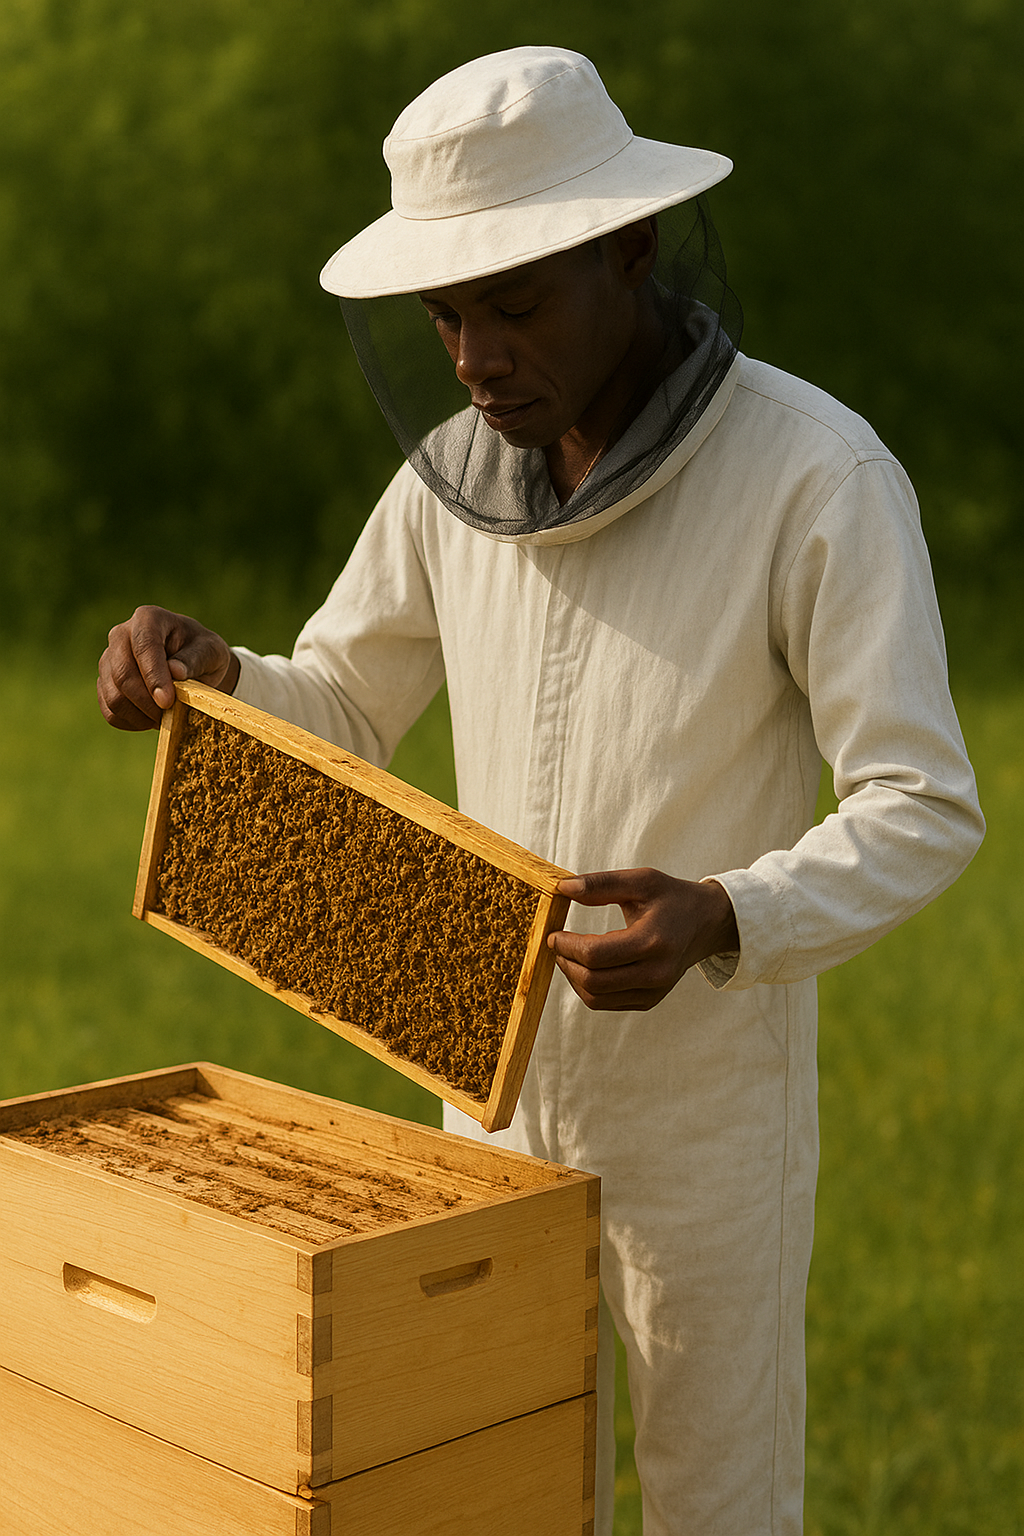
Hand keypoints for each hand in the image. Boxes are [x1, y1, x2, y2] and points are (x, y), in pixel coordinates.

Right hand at [97, 605, 239, 730]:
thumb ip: (195, 659)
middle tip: (170, 716)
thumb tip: (175, 671)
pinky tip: (151, 720)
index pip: (144, 647)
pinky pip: (110, 711)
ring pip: (113, 696)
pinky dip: (131, 722)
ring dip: (140, 715)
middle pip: (122, 674)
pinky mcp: (105, 683)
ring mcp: (109, 660)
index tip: (167, 701)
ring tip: (165, 718)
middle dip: (146, 702)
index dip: (154, 676)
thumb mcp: (211, 651)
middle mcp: (121, 635)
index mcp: (148, 618)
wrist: (191, 663)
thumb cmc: (203, 652)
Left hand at [548, 867, 738, 1011]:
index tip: (553, 933)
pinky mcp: (650, 1000)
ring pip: (596, 998)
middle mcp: (656, 973)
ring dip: (573, 978)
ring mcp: (654, 991)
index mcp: (653, 941)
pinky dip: (588, 988)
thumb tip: (562, 888)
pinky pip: (607, 1004)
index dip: (566, 946)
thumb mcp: (641, 880)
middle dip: (566, 962)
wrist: (706, 923)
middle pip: (593, 980)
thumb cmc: (671, 898)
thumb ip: (601, 884)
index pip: (595, 954)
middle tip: (556, 945)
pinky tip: (585, 967)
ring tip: (568, 956)